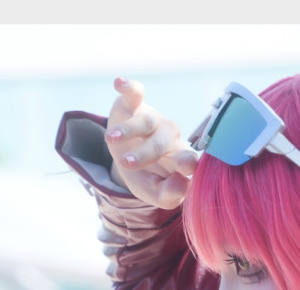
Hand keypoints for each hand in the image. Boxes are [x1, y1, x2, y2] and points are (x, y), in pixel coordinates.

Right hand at [105, 77, 197, 208]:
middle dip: (143, 153)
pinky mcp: (135, 105)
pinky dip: (128, 87)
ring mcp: (153, 120)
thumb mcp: (155, 193)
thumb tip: (183, 183)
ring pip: (144, 122)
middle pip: (160, 144)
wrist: (126, 157)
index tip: (184, 169)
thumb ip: (169, 196)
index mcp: (179, 159)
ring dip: (127, 130)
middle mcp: (170, 137)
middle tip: (126, 163)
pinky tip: (119, 83)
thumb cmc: (147, 176)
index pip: (188, 160)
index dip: (187, 163)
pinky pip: (134, 93)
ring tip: (111, 139)